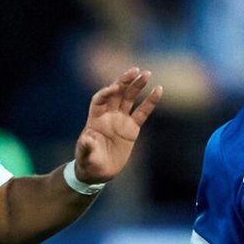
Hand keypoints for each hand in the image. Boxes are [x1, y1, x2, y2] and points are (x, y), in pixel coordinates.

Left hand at [73, 68, 160, 183]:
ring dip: (137, 85)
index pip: (100, 99)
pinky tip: (158, 90)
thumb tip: (87, 139)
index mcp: (95, 118)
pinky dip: (150, 102)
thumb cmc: (88, 162)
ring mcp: (120, 120)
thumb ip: (86, 147)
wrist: (98, 172)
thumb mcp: (85, 156)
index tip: (114, 89)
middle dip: (124, 81)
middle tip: (135, 70)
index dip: (106, 92)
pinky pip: (142, 112)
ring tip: (146, 73)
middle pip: (116, 93)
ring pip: (129, 98)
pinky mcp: (132, 128)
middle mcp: (108, 115)